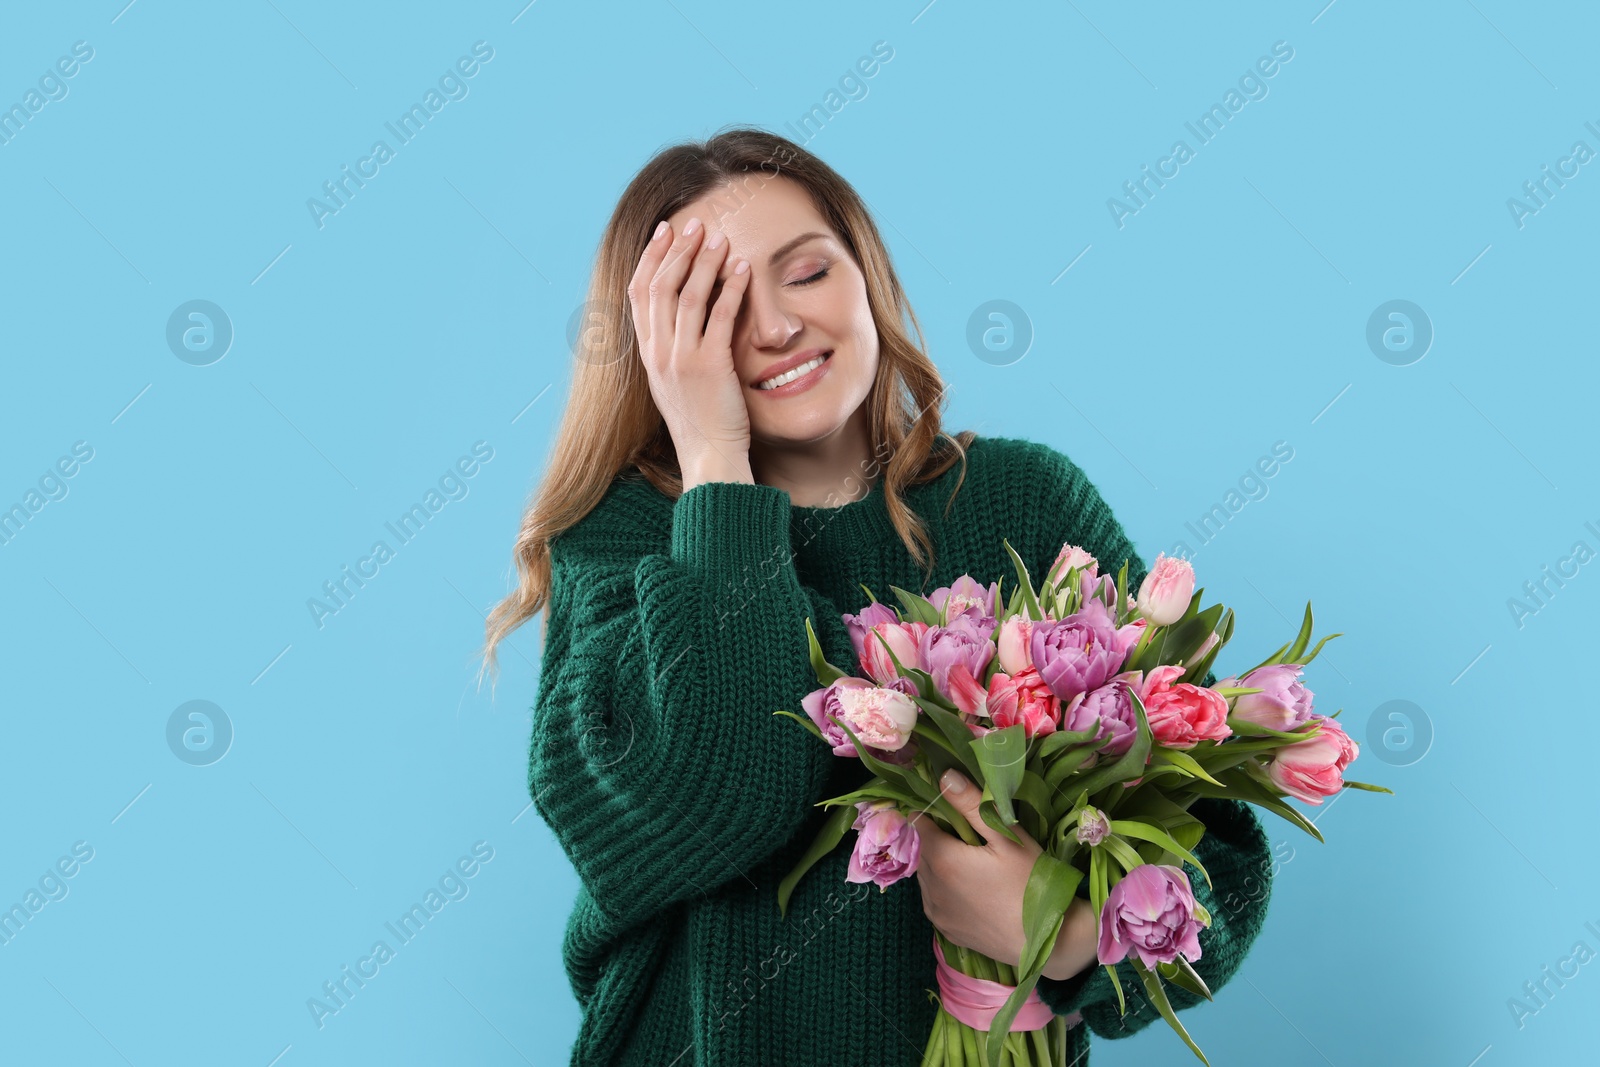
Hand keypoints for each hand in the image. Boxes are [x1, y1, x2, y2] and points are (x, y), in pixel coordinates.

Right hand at [626, 216, 754, 489]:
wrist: (708, 458)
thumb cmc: (699, 422)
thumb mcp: (674, 381)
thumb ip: (671, 349)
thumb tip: (679, 316)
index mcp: (647, 353)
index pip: (639, 292)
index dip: (651, 257)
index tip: (665, 232)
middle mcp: (658, 353)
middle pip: (660, 286)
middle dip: (677, 250)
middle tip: (695, 223)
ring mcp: (681, 360)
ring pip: (687, 296)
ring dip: (704, 262)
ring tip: (720, 237)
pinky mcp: (709, 367)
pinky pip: (720, 318)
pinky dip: (731, 289)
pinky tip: (743, 270)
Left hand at [909, 768, 1099, 982]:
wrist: (1047, 941)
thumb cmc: (1031, 884)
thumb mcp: (1007, 837)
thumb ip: (971, 805)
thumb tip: (944, 775)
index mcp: (941, 860)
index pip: (917, 822)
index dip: (933, 810)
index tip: (956, 809)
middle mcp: (929, 887)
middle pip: (921, 848)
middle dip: (938, 836)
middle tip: (970, 834)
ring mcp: (936, 911)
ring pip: (926, 874)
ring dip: (940, 862)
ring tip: (974, 861)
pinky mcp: (945, 929)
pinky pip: (935, 897)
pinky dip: (945, 887)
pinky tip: (973, 887)